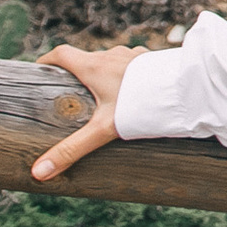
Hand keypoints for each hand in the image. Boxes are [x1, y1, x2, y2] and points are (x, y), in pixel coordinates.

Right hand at [31, 43, 140, 182]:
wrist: (186, 91)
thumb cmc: (143, 107)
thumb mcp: (103, 131)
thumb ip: (72, 151)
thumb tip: (39, 172)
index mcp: (94, 66)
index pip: (61, 53)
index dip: (47, 60)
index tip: (39, 70)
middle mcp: (113, 56)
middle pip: (86, 59)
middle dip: (76, 73)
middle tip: (69, 92)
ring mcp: (134, 56)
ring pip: (111, 62)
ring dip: (103, 74)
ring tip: (101, 95)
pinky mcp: (152, 62)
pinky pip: (132, 65)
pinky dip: (125, 76)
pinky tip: (131, 92)